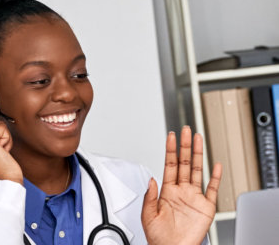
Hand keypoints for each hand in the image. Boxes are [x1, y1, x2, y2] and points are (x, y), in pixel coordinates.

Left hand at [141, 126, 221, 244]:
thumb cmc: (159, 236)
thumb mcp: (147, 215)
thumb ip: (149, 196)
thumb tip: (150, 179)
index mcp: (167, 191)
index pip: (169, 164)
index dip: (170, 150)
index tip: (170, 136)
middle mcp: (181, 190)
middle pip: (184, 162)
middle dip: (184, 146)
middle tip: (185, 130)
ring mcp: (193, 196)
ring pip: (197, 170)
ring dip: (198, 154)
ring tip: (198, 139)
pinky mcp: (205, 206)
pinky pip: (211, 188)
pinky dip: (215, 177)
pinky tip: (215, 165)